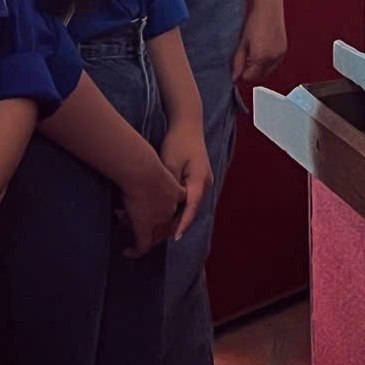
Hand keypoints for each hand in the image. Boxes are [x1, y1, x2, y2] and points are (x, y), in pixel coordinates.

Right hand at [118, 162, 186, 258]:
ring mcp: (160, 219)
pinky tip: (127, 253)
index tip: (154, 216)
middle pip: (166, 226)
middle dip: (152, 228)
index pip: (177, 210)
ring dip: (142, 237)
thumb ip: (155, 175)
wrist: (143, 171)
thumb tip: (142, 173)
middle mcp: (171, 209)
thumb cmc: (145, 165)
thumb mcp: (157, 169)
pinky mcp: (146, 226)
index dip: (166, 215)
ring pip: (155, 236)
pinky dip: (136, 252)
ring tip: (129, 234)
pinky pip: (143, 245)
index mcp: (177, 193)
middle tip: (136, 225)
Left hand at [160, 125, 212, 241]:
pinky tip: (165, 213)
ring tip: (159, 231)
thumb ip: (169, 183)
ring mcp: (202, 182)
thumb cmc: (179, 142)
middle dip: (178, 224)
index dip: (184, 223)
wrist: (188, 126)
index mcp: (199, 179)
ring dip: (176, 216)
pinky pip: (188, 198)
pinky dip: (178, 207)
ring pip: (190, 205)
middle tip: (161, 238)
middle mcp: (204, 183)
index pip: (192, 206)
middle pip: (191, 209)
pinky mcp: (197, 180)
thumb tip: (163, 203)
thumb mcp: (170, 162)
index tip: (176, 237)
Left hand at [233, 0, 288, 86]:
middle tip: (245, 61)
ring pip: (268, 70)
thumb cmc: (254, 23)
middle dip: (252, 71)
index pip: (250, 77)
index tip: (239, 67)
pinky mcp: (284, 50)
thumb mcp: (242, 44)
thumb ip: (238, 62)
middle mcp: (272, 58)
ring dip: (260, 67)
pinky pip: (275, 63)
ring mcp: (280, 54)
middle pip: (260, 75)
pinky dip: (268, 61)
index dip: (243, 73)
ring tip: (254, 54)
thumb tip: (234, 76)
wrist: (268, 10)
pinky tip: (262, 50)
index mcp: (260, 57)